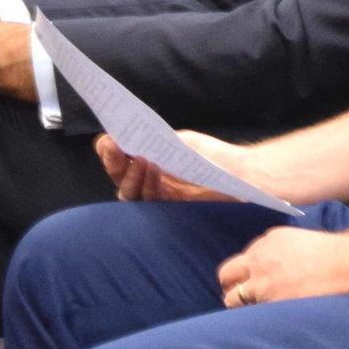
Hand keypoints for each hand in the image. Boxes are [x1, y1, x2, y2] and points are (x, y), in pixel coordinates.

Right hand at [98, 132, 249, 202]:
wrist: (241, 173)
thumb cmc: (212, 155)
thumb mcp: (179, 141)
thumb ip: (152, 141)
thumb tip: (122, 136)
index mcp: (150, 165)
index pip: (121, 162)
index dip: (110, 153)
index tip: (106, 141)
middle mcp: (150, 184)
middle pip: (120, 179)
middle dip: (113, 163)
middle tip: (113, 147)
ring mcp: (159, 199)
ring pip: (130, 194)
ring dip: (131, 175)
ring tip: (140, 158)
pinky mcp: (170, 212)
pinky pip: (150, 202)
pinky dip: (149, 185)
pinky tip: (154, 169)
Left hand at [216, 227, 348, 306]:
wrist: (345, 264)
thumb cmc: (336, 255)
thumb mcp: (306, 241)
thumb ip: (287, 250)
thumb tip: (284, 266)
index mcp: (271, 239)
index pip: (247, 255)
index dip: (250, 269)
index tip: (256, 278)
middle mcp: (259, 257)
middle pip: (227, 272)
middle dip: (231, 283)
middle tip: (240, 294)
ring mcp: (261, 280)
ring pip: (231, 296)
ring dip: (237, 303)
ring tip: (249, 311)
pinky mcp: (266, 299)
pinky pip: (246, 311)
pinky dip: (250, 316)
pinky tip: (261, 318)